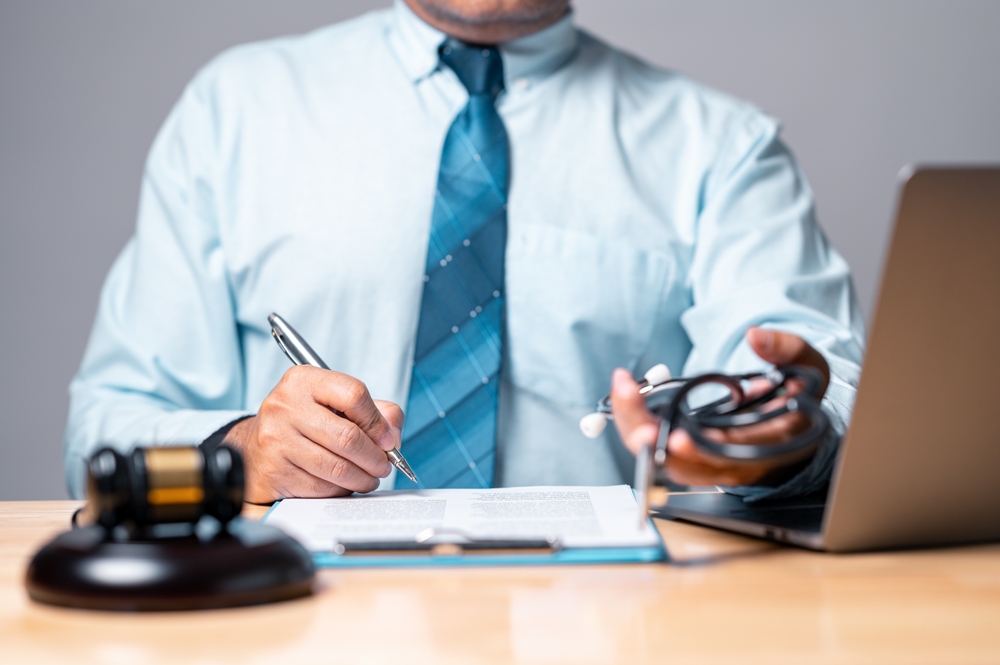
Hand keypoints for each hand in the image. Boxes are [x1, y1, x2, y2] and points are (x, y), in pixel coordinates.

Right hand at [223, 366, 403, 502]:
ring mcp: (275, 439)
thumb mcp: (336, 404)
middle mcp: (284, 406)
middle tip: (384, 466)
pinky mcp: (273, 471)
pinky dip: (340, 490)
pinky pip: (320, 487)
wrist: (255, 447)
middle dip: (375, 458)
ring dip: (362, 479)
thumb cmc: (306, 423)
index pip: (353, 394)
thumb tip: (393, 437)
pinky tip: (343, 485)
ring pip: (336, 467)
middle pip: (348, 436)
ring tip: (369, 479)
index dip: (378, 422)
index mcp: (304, 380)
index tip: (388, 440)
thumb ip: (376, 412)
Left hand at [610, 328, 829, 486]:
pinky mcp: (695, 457)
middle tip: (635, 420)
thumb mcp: (806, 366)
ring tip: (624, 392)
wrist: (795, 422)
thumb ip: (786, 348)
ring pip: (669, 463)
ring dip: (639, 433)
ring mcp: (714, 464)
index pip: (735, 457)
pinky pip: (661, 451)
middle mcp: (740, 463)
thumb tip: (755, 336)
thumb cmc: (801, 395)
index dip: (704, 452)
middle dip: (657, 446)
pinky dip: (639, 427)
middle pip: (691, 467)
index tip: (678, 438)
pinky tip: (626, 395)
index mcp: (774, 444)